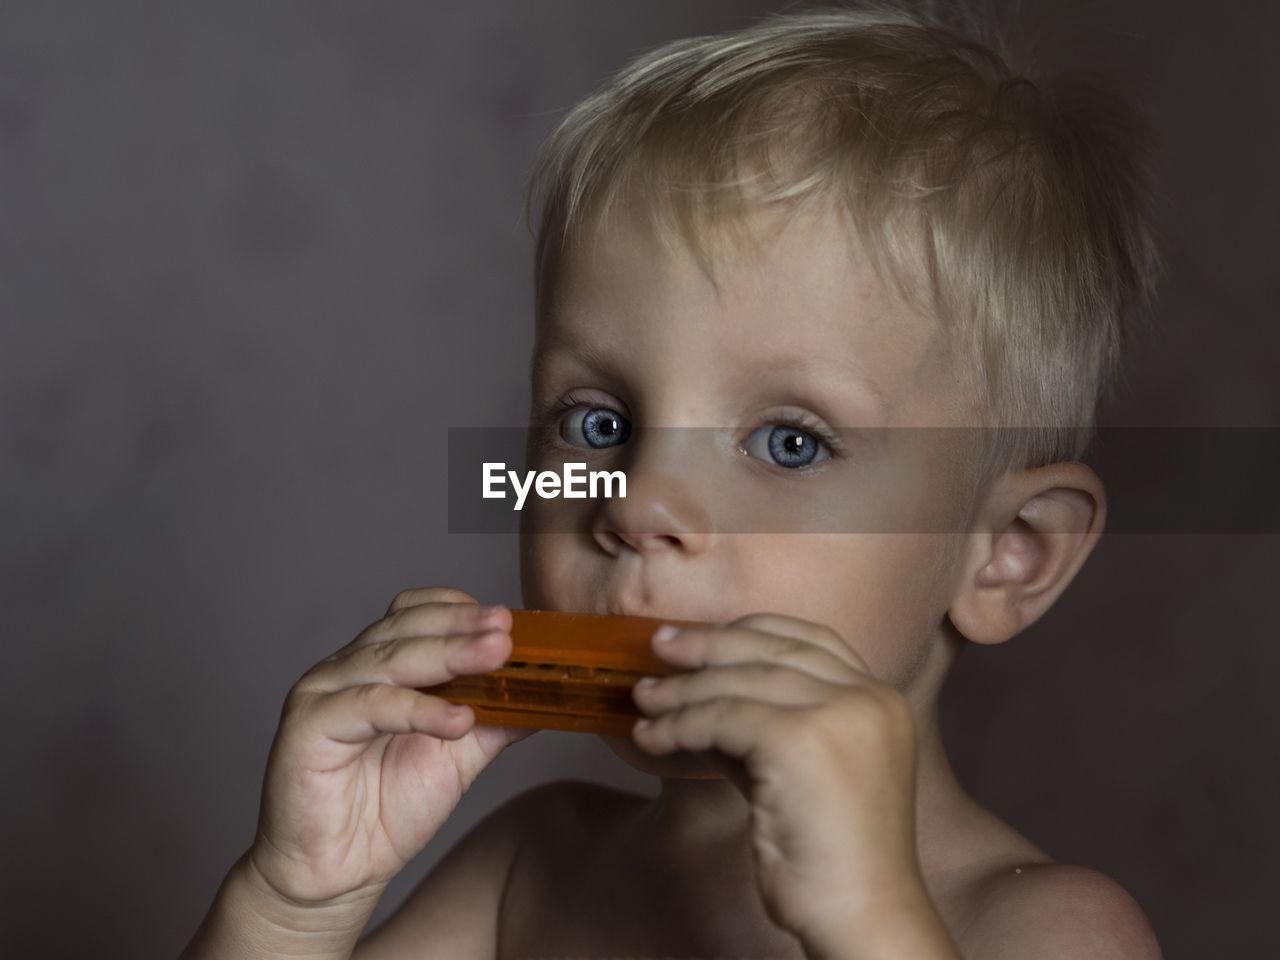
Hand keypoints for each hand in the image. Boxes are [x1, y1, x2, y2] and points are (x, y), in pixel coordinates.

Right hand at [249, 586, 535, 909]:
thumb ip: (494, 720)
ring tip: (495, 658)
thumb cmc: (387, 810)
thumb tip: (545, 693)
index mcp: (378, 664)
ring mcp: (323, 693)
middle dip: (462, 628)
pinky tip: (457, 719)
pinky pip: (368, 706)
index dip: (457, 611)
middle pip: (406, 629)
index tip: (505, 620)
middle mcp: (346, 669)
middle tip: (506, 632)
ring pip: (390, 660)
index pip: (414, 614)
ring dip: (447, 656)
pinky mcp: (308, 727)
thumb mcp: (457, 757)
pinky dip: (417, 709)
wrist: (338, 874)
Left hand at [629, 613, 927, 950]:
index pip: (812, 638)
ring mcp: (840, 715)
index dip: (753, 629)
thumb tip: (696, 698)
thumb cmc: (831, 858)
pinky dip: (680, 725)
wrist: (862, 915)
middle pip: (773, 650)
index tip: (706, 633)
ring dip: (682, 690)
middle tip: (659, 646)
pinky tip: (652, 738)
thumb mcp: (798, 772)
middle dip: (708, 645)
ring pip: (741, 681)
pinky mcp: (802, 740)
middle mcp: (868, 698)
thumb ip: (761, 728)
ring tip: (643, 699)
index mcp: (882, 699)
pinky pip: (722, 718)